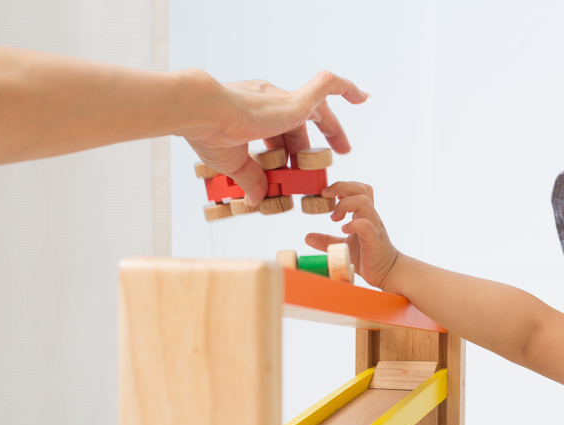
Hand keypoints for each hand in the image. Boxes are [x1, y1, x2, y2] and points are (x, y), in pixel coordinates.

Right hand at [184, 71, 368, 204]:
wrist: (201, 111)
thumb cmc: (208, 133)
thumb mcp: (233, 163)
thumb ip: (251, 179)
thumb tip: (258, 199)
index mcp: (254, 114)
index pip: (279, 131)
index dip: (289, 150)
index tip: (295, 167)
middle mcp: (270, 102)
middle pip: (300, 123)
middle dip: (312, 145)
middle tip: (327, 160)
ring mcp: (283, 99)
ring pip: (316, 109)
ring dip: (331, 129)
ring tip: (344, 149)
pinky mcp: (295, 100)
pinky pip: (327, 86)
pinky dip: (345, 87)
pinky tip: (362, 96)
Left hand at [305, 182, 400, 290]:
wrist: (388, 272)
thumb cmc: (368, 256)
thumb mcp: (344, 245)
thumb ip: (327, 240)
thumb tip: (307, 236)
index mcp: (364, 214)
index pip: (358, 188)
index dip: (341, 186)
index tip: (326, 196)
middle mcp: (370, 216)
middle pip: (360, 189)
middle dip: (340, 187)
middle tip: (326, 198)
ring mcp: (374, 226)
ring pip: (363, 202)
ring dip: (345, 205)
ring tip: (334, 219)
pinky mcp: (374, 240)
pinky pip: (366, 225)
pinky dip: (353, 224)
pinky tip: (344, 230)